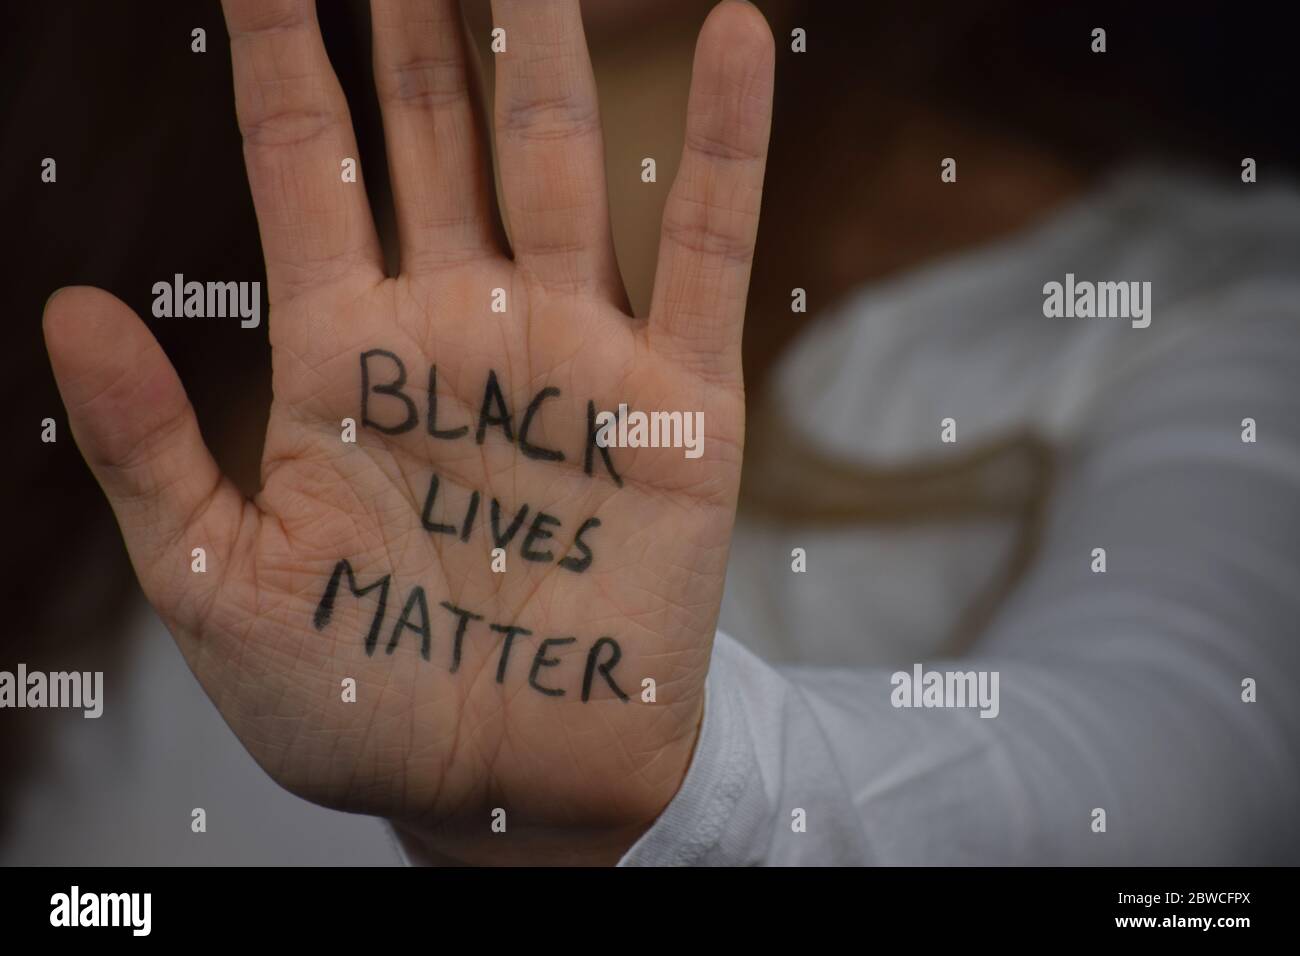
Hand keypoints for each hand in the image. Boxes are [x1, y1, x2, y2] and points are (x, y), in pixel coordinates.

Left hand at [43, 0, 773, 864]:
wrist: (508, 786)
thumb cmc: (359, 704)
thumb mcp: (219, 591)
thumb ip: (148, 453)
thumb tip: (73, 306)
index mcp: (344, 359)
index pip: (305, 161)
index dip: (279, 50)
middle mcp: (459, 327)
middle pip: (432, 128)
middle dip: (412, 13)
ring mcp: (573, 352)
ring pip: (559, 159)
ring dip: (545, 43)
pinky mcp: (676, 402)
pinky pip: (704, 251)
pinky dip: (728, 147)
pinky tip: (736, 33)